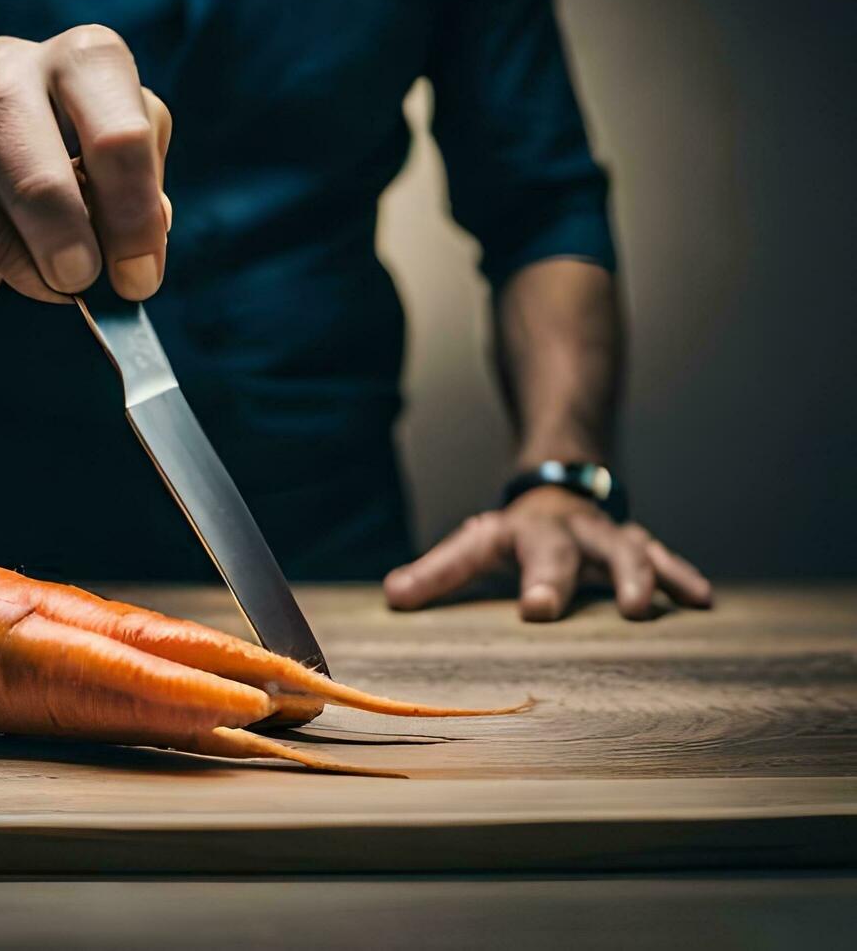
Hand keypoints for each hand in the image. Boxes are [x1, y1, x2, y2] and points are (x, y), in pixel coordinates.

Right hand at [0, 25, 171, 303]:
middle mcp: (15, 68)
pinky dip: (8, 266)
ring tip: (62, 285)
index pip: (122, 138)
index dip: (135, 218)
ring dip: (39, 261)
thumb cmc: (80, 156)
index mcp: (88, 58)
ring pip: (0, 204)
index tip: (140, 278)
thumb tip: (137, 251)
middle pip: (46, 173)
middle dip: (71, 241)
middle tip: (85, 282)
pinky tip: (26, 267)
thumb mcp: (123, 162)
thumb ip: (139, 198)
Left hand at [383, 486, 713, 621]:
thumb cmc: (514, 535)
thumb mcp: (474, 546)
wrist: (564, 485)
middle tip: (573, 607)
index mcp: (517, 535)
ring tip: (646, 609)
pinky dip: (681, 577)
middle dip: (572, 578)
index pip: (508, 556)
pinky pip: (662, 559)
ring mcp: (604, 538)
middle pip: (566, 551)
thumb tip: (392, 598)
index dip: (520, 581)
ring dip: (639, 577)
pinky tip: (705, 601)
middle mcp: (564, 532)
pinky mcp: (637, 548)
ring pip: (624, 550)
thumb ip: (437, 574)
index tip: (535, 611)